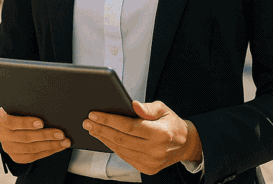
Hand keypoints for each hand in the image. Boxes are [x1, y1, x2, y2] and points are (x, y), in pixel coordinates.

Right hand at [0, 108, 71, 163]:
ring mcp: (8, 147)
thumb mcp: (20, 105)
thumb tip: (48, 107)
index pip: (12, 122)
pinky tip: (58, 147)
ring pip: (31, 149)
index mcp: (1, 118)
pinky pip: (33, 157)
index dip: (26, 123)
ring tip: (64, 141)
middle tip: (60, 133)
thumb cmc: (20, 111)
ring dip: (50, 145)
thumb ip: (28, 106)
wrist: (12, 123)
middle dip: (45, 135)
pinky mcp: (16, 156)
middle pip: (25, 137)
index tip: (41, 122)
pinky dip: (48, 152)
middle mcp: (2, 134)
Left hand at [83, 100, 202, 174]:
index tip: (95, 114)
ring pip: (121, 149)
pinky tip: (105, 138)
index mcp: (161, 133)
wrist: (184, 144)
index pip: (129, 126)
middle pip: (122, 139)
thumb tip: (133, 105)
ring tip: (93, 129)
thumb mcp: (164, 109)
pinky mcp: (147, 168)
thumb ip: (148, 107)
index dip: (110, 120)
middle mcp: (156, 150)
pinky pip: (125, 157)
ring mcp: (151, 162)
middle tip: (88, 122)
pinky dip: (113, 147)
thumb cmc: (171, 124)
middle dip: (101, 129)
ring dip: (104, 139)